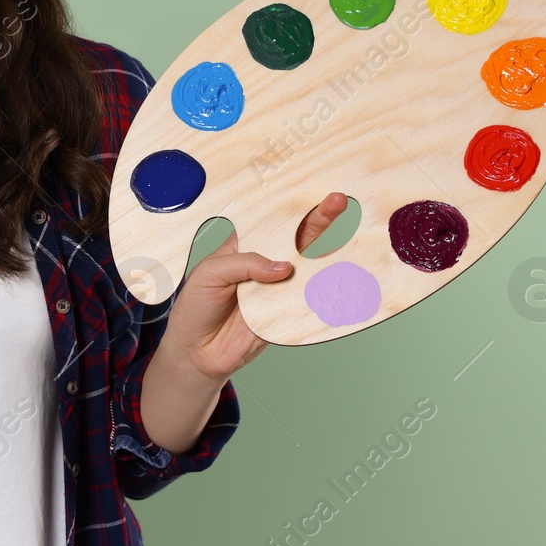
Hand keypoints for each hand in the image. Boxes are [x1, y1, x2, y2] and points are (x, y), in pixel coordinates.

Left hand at [161, 192, 348, 383]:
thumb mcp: (209, 274)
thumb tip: (283, 268)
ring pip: (311, 268)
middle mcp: (267, 264)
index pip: (271, 221)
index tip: (311, 192)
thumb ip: (244, 263)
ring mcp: (280, 288)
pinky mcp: (287, 313)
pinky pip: (310, 301)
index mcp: (245, 246)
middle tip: (338, 202)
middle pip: (299, 238)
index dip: (292, 206)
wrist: (197, 354)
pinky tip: (344, 277)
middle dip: (321, 219)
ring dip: (330, 254)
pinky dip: (329, 291)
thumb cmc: (196, 307)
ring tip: (349, 237)